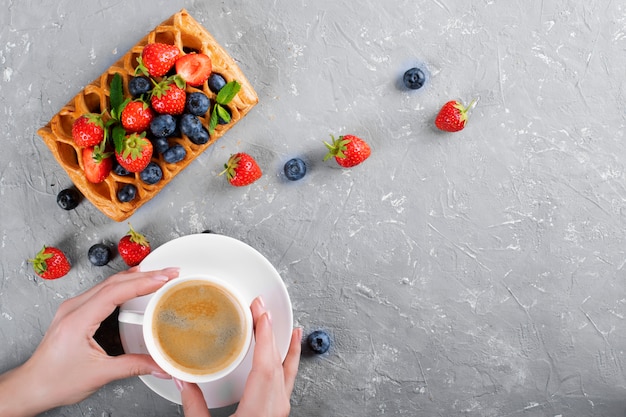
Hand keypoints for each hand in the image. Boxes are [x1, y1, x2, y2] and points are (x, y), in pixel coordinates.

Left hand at [0, 267, 179, 416]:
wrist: (32, 387)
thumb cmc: (55, 381)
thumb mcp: (100, 374)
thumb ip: (134, 366)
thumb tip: (159, 364)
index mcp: (78, 320)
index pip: (115, 292)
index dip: (142, 283)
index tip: (164, 278)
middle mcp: (74, 308)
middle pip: (114, 282)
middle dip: (145, 275)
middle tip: (170, 272)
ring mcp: (73, 308)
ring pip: (108, 283)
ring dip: (135, 277)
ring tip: (159, 274)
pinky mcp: (76, 312)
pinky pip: (102, 290)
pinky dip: (123, 284)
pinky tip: (134, 282)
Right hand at [177, 297, 301, 416]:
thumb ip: (195, 407)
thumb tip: (184, 383)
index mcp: (261, 407)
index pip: (267, 362)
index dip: (264, 333)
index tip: (260, 311)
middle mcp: (276, 407)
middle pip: (279, 362)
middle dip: (272, 332)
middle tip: (263, 309)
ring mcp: (280, 412)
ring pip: (287, 372)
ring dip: (285, 347)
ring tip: (288, 328)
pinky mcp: (278, 416)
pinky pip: (286, 382)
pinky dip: (287, 364)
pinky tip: (286, 359)